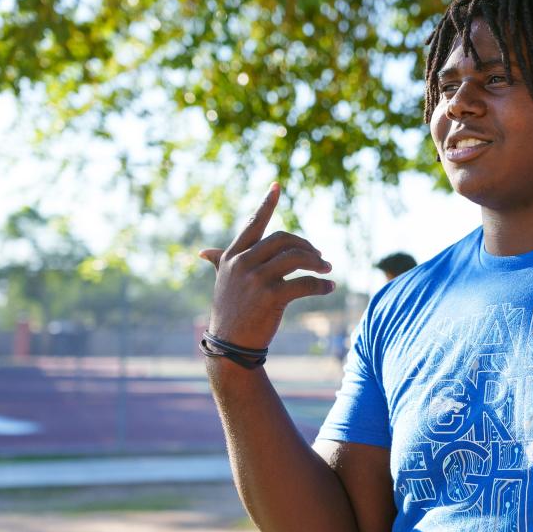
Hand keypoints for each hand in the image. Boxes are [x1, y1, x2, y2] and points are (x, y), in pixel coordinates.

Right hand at [199, 182, 333, 348]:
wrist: (230, 346)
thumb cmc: (230, 312)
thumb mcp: (222, 283)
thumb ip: (219, 263)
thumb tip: (203, 252)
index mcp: (232, 257)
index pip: (252, 223)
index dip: (266, 203)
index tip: (277, 185)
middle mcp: (242, 263)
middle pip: (283, 239)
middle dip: (305, 245)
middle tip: (320, 257)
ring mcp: (256, 279)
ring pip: (296, 258)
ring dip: (317, 263)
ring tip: (327, 270)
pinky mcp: (271, 296)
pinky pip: (305, 283)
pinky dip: (321, 285)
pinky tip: (329, 288)